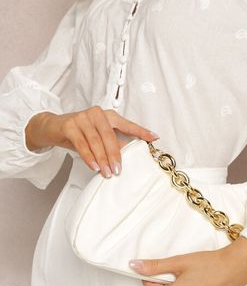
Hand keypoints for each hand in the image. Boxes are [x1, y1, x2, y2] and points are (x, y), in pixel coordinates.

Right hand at [24, 107, 159, 177]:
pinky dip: (89, 157)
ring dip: (102, 159)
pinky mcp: (70, 125)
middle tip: (118, 170)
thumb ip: (111, 143)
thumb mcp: (97, 137)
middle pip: (110, 136)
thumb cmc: (79, 133)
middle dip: (115, 155)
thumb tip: (125, 155)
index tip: (154, 138)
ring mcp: (83, 118)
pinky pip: (82, 144)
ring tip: (107, 172)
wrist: (53, 127)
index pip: (127, 124)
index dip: (141, 131)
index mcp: (108, 115)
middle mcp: (97, 113)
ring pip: (96, 141)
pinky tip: (94, 167)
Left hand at [128, 236, 246, 285]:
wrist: (235, 267)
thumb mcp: (179, 261)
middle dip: (169, 281)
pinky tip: (202, 280)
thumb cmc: (209, 263)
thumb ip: (155, 266)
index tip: (155, 268)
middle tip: (181, 267)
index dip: (150, 277)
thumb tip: (134, 266)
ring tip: (194, 272)